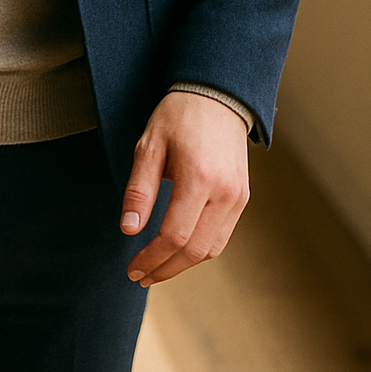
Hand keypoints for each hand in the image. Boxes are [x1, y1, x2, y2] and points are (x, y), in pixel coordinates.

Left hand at [120, 90, 249, 285]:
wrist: (218, 95)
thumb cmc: (178, 116)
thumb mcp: (149, 145)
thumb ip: (139, 189)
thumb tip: (129, 228)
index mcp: (199, 177)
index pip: (174, 235)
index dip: (151, 258)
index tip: (132, 268)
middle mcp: (224, 192)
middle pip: (194, 250)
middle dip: (164, 269)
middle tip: (139, 276)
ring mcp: (238, 197)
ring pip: (211, 249)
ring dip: (182, 264)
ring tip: (155, 268)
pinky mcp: (242, 197)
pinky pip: (221, 236)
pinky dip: (198, 250)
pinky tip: (177, 249)